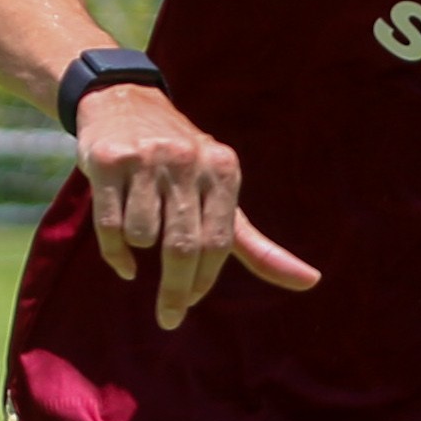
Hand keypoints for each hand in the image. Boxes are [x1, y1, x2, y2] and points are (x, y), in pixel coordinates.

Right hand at [78, 83, 319, 328]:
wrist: (124, 102)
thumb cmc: (182, 165)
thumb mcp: (221, 196)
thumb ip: (258, 245)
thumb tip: (312, 281)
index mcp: (223, 169)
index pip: (219, 242)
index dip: (203, 280)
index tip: (190, 305)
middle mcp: (187, 160)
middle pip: (182, 246)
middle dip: (175, 291)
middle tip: (170, 317)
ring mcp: (146, 159)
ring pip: (142, 236)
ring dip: (140, 253)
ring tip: (142, 238)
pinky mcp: (108, 160)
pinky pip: (110, 225)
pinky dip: (116, 253)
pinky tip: (124, 260)